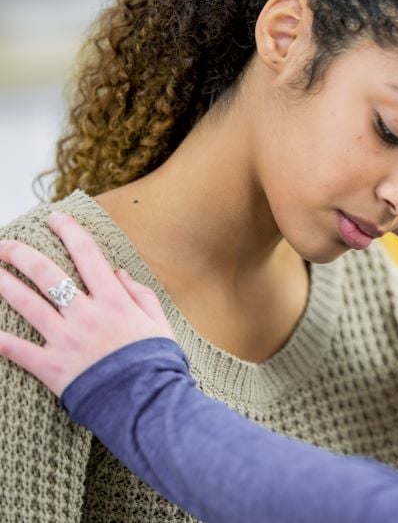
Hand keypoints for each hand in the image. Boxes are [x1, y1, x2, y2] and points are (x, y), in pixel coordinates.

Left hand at [0, 212, 173, 396]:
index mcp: (114, 300)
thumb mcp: (159, 322)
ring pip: (26, 304)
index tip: (55, 219)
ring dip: (4, 284)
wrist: (148, 402)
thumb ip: (140, 294)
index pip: (87, 255)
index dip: (69, 232)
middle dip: (22, 254)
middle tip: (5, 245)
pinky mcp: (51, 367)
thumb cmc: (156, 363)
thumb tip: (118, 272)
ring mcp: (66, 339)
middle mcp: (86, 314)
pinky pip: (16, 349)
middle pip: (47, 274)